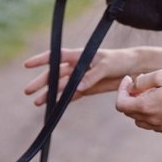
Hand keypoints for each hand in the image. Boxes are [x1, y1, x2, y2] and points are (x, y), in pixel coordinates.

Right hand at [22, 47, 137, 106]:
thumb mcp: (106, 65)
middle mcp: (77, 66)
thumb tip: (77, 86)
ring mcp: (81, 78)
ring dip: (49, 94)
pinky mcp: (87, 88)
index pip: (56, 56)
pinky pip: (72, 94)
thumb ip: (91, 75)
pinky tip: (53, 106)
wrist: (134, 69)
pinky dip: (62, 100)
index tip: (26, 65)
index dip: (40, 60)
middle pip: (54, 74)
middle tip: (28, 91)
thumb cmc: (119, 60)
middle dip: (40, 82)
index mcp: (79, 56)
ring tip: (36, 102)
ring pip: (60, 87)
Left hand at [114, 69, 161, 132]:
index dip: (121, 90)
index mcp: (146, 107)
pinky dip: (151, 114)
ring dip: (139, 107)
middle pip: (129, 113)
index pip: (121, 104)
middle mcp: (152, 121)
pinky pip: (153, 124)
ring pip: (140, 120)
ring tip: (150, 92)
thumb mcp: (161, 75)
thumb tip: (132, 87)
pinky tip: (161, 101)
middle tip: (140, 83)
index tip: (129, 79)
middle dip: (130, 97)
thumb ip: (142, 81)